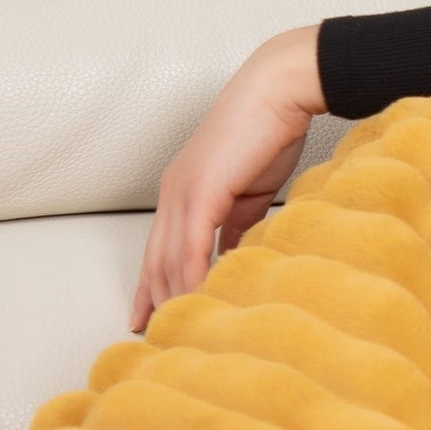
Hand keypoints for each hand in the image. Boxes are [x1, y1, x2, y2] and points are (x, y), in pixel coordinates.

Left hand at [127, 24, 324, 331]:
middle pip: (155, 259)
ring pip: (169, 258)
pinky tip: (197, 301)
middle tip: (153, 337)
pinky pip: (190, 244)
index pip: (161, 249)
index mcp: (182, 190)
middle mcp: (173, 192)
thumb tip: (236, 260)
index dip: (155, 286)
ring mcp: (183, 190)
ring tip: (180, 330)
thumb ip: (239, 227)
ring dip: (174, 296)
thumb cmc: (269, 133)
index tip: (152, 318)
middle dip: (152, 299)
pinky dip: (193, 276)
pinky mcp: (201, 190)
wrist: (278, 92)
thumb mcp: (250, 193)